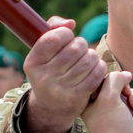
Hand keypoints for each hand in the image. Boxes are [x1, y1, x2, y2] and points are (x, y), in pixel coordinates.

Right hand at [20, 18, 110, 132]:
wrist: (51, 108)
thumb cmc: (50, 71)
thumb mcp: (42, 53)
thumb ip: (52, 29)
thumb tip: (70, 23)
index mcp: (32, 63)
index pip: (54, 37)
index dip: (66, 34)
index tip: (67, 39)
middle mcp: (44, 77)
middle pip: (75, 48)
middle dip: (81, 45)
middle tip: (79, 51)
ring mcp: (60, 89)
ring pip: (89, 59)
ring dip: (92, 56)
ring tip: (87, 60)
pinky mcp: (77, 97)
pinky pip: (97, 73)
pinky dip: (99, 67)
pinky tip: (94, 69)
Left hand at [78, 71, 132, 132]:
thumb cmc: (113, 126)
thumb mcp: (108, 98)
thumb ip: (114, 80)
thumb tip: (126, 74)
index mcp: (93, 104)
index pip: (106, 84)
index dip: (118, 84)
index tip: (123, 90)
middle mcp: (106, 111)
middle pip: (126, 92)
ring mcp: (121, 119)